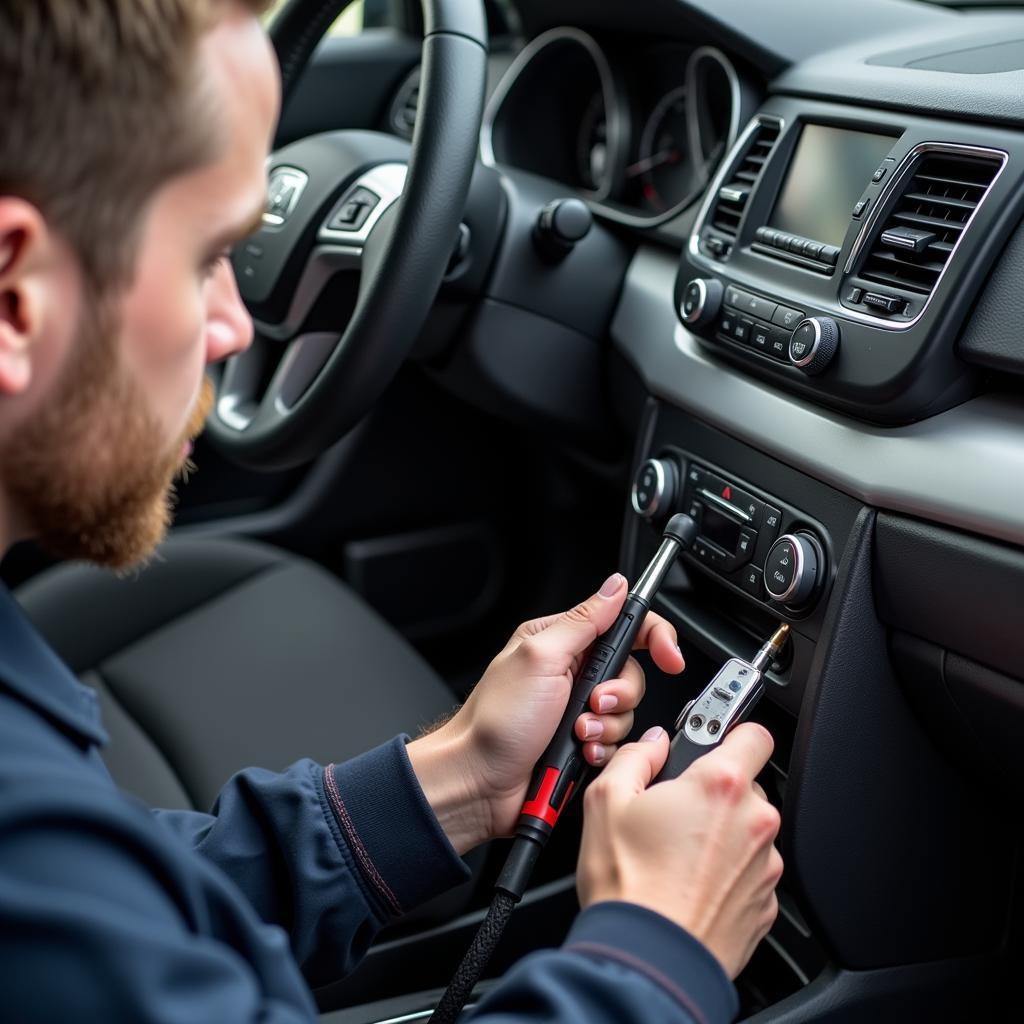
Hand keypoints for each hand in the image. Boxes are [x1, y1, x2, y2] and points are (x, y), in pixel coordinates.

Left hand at [407, 573, 684, 852]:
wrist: (478, 782)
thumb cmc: (496, 720)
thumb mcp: (540, 658)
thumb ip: (583, 621)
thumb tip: (615, 586)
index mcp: (561, 642)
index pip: (623, 625)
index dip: (654, 638)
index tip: (669, 657)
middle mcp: (572, 673)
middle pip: (632, 674)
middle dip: (619, 694)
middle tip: (590, 703)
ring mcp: (577, 710)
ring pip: (627, 713)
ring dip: (605, 727)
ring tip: (575, 735)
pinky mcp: (582, 743)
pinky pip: (618, 744)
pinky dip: (602, 751)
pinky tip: (578, 754)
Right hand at [576, 723, 782, 978]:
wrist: (648, 960)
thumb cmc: (628, 886)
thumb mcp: (606, 801)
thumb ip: (634, 756)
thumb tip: (651, 745)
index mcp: (720, 785)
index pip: (753, 732)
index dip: (730, 731)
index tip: (711, 739)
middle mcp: (754, 821)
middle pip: (745, 784)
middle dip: (714, 789)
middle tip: (675, 807)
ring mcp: (765, 866)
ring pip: (747, 829)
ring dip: (721, 832)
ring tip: (677, 854)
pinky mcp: (765, 904)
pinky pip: (749, 871)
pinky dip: (726, 871)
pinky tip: (689, 882)